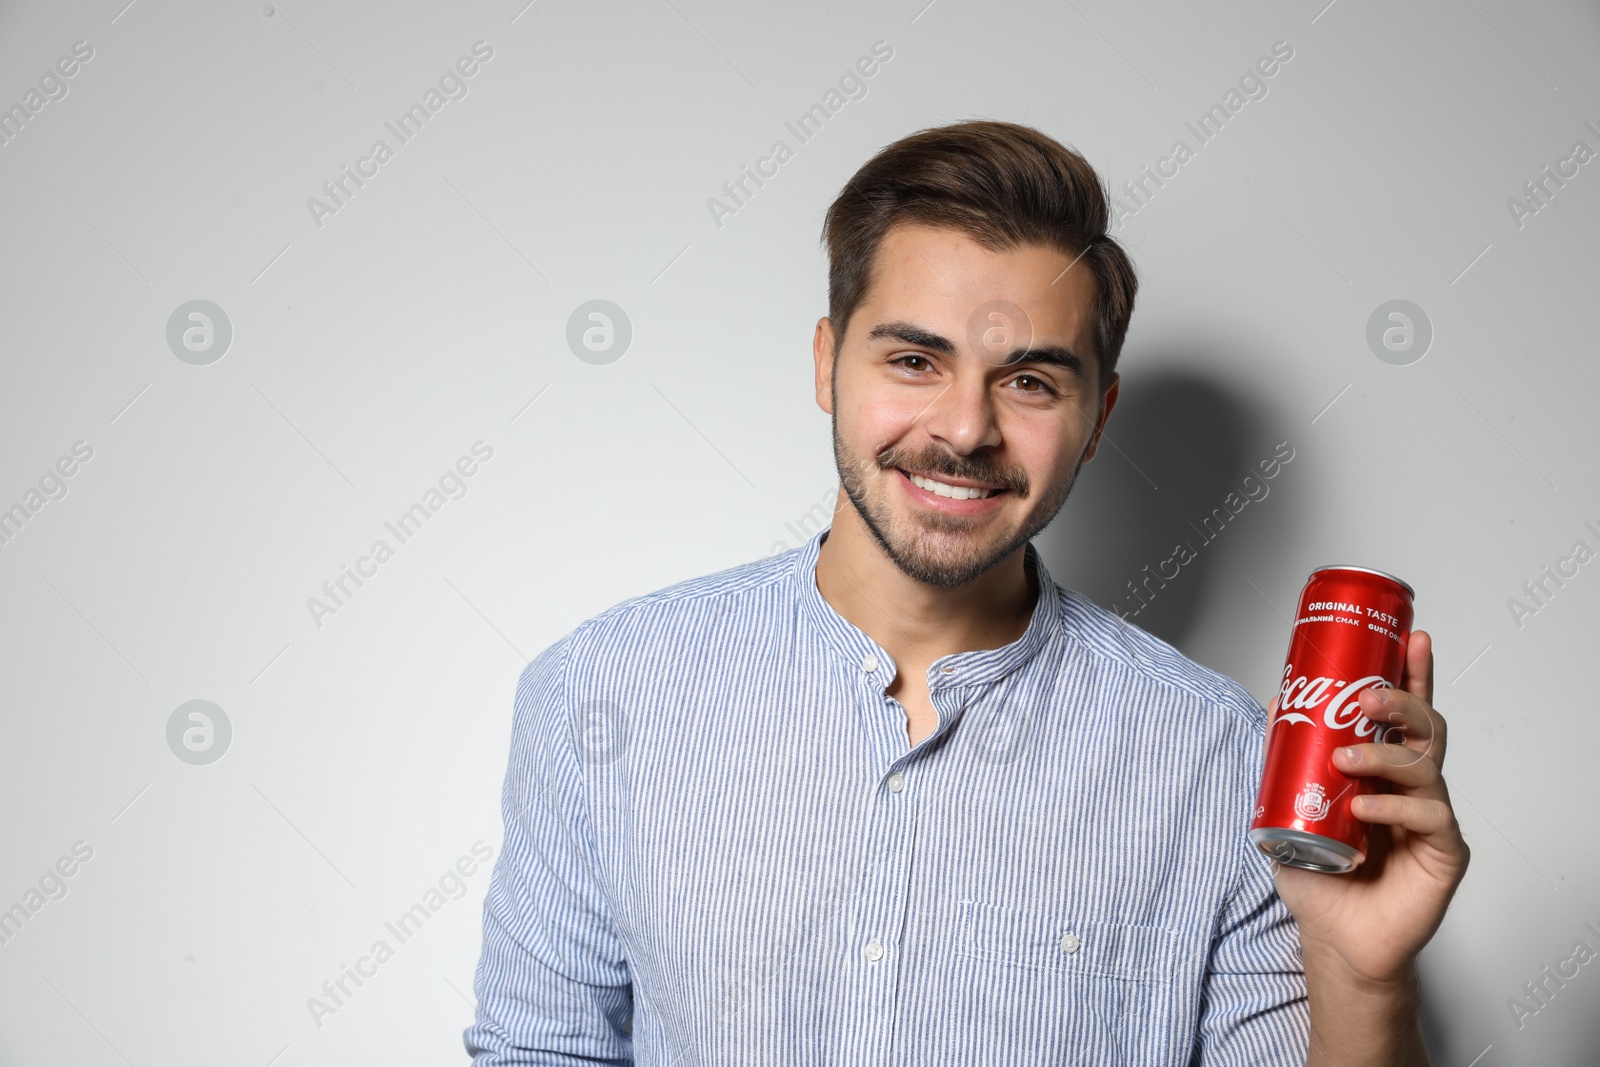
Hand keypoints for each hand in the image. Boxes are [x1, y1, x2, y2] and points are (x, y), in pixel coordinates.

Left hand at [1266, 630, 1469, 987]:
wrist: (1334, 937)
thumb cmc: (1320, 874)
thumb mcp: (1289, 806)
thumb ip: (1285, 759)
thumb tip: (1275, 701)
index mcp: (1385, 770)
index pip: (1404, 713)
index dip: (1413, 674)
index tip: (1413, 637)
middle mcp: (1414, 787)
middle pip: (1424, 728)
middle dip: (1401, 701)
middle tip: (1366, 697)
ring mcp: (1431, 817)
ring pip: (1424, 766)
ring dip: (1383, 755)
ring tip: (1345, 759)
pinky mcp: (1444, 853)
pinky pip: (1429, 817)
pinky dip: (1393, 806)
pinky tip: (1365, 809)